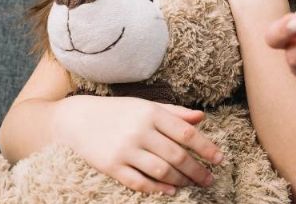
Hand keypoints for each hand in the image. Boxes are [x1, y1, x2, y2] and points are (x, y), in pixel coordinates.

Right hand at [53, 95, 221, 194]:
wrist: (76, 120)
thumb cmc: (117, 112)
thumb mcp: (146, 106)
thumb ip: (174, 113)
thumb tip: (202, 118)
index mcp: (151, 113)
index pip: (186, 133)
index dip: (206, 147)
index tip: (219, 159)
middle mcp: (139, 131)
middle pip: (176, 155)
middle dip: (196, 170)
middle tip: (209, 179)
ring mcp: (124, 149)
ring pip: (161, 170)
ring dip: (180, 180)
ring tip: (192, 184)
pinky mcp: (111, 166)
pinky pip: (139, 181)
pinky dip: (157, 188)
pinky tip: (170, 190)